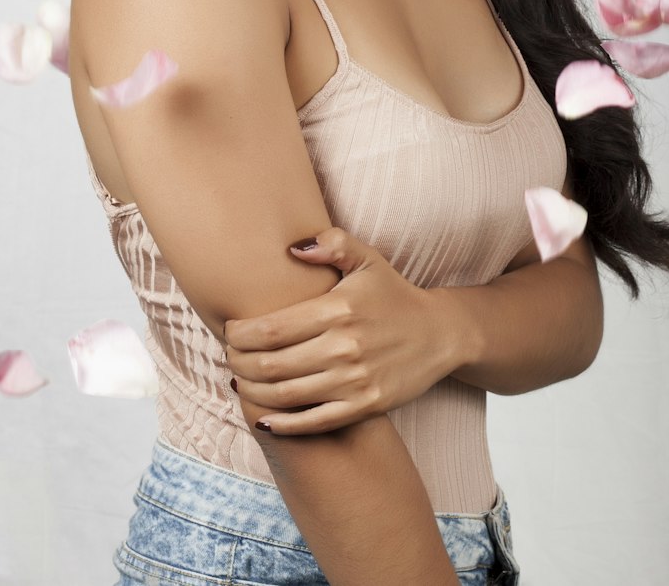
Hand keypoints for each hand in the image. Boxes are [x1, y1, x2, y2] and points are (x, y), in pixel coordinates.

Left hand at [222, 228, 456, 435]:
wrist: (440, 334)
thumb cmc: (394, 293)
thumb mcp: (367, 258)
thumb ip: (330, 244)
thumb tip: (292, 249)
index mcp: (338, 309)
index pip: (271, 328)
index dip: (240, 334)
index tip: (228, 330)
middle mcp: (344, 347)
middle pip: (271, 364)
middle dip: (238, 363)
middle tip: (227, 357)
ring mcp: (355, 381)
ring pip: (285, 395)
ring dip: (252, 392)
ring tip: (239, 381)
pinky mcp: (365, 406)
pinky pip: (313, 422)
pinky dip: (282, 424)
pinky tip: (263, 417)